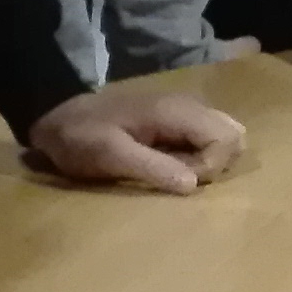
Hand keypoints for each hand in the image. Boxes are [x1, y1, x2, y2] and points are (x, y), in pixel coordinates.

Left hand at [27, 82, 248, 195]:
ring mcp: (183, 111)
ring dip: (208, 161)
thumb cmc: (81, 136)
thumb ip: (152, 167)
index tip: (180, 178)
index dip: (210, 167)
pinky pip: (206, 137)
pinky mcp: (175, 120)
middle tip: (180, 175)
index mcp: (175, 112)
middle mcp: (188, 106)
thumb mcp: (109, 155)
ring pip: (223, 136)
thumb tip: (194, 185)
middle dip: (216, 164)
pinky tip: (169, 163)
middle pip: (234, 135)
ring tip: (175, 171)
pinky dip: (198, 155)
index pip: (226, 139)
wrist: (56, 116)